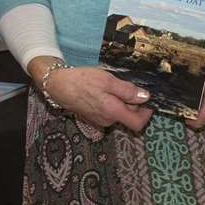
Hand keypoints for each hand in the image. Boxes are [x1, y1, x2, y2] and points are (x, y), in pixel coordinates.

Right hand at [34, 60, 152, 131]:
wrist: (57, 85)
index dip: (146, 114)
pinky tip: (101, 90)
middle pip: (128, 116)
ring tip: (110, 86)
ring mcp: (98, 120)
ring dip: (120, 101)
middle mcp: (107, 121)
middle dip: (131, 102)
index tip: (147, 101)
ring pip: (118, 112)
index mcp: (113, 113)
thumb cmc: (82, 81)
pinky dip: (110, 102)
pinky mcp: (92, 117)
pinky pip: (108, 111)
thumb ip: (127, 91)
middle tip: (124, 85)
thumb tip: (145, 97)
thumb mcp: (108, 80)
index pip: (138, 124)